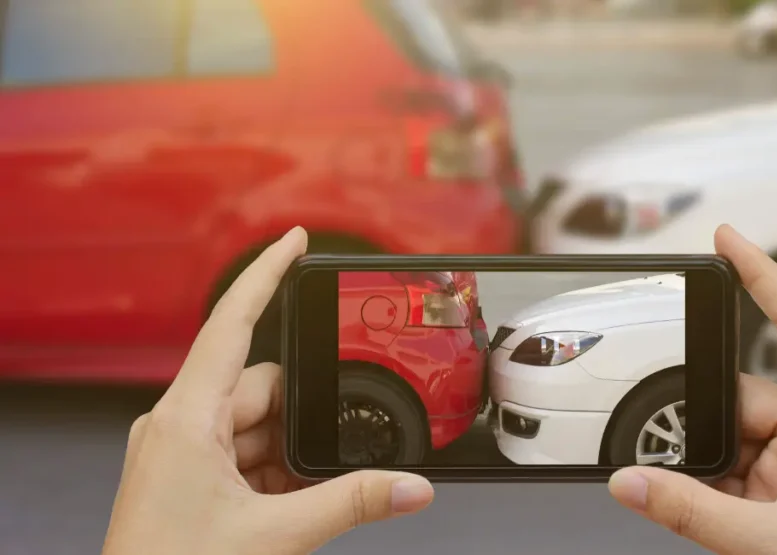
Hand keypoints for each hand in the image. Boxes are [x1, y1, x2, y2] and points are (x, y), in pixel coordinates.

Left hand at [102, 228, 433, 554]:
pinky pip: (242, 454)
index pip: (230, 324)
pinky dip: (273, 472)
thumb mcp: (274, 536)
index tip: (294, 241)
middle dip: (302, 413)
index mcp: (185, 420)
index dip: (265, 275)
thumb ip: (350, 503)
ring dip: (288, 451)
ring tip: (300, 496)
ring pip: (255, 424)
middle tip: (331, 449)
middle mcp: (176, 427)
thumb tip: (410, 486)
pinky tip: (289, 503)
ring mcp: (179, 453)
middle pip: (260, 387)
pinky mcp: (186, 479)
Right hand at [608, 225, 776, 554]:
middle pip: (738, 395)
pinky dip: (705, 491)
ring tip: (691, 495)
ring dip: (702, 468)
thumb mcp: (773, 542)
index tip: (727, 241)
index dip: (764, 275)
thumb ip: (692, 513)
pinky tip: (695, 508)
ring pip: (727, 441)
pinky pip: (728, 477)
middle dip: (700, 419)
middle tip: (670, 446)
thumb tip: (631, 483)